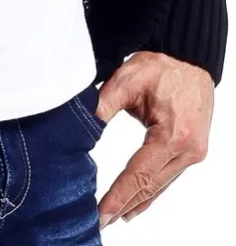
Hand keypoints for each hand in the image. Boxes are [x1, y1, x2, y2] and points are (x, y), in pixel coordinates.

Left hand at [96, 51, 213, 228]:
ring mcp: (193, 152)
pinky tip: (138, 203)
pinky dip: (153, 190)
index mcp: (172, 136)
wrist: (189, 57)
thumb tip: (83, 125)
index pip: (139, 175)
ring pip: (161, 185)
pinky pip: (169, 176)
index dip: (118, 196)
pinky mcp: (193, 149)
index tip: (102, 213)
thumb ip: (104, 105)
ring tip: (115, 216)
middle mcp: (187, 150)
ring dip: (138, 202)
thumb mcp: (127, 80)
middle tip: (101, 221)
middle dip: (125, 205)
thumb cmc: (161, 65)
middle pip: (151, 186)